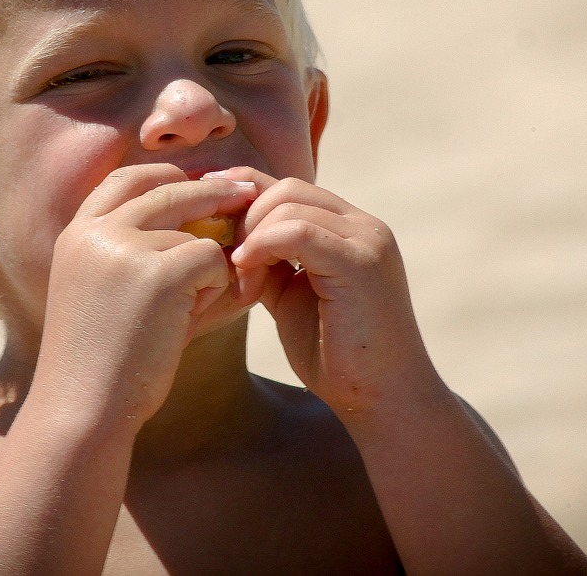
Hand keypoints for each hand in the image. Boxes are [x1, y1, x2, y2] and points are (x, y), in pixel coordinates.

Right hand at [35, 163, 258, 427]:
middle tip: (248, 192)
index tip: (200, 182)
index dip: (167, 176)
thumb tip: (208, 221)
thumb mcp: (111, 294)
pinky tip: (189, 322)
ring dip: (208, 267)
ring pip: (197, 233)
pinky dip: (215, 288)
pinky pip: (212, 260)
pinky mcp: (159, 272)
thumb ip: (145, 254)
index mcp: (76, 234)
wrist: (83, 409)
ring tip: (185, 313)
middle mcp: (96, 231)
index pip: (126, 179)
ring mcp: (125, 247)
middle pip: (166, 190)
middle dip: (212, 191)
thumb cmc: (104, 363)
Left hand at [215, 168, 438, 414]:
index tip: (206, 217)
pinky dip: (262, 247)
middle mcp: (362, 225)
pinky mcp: (361, 262)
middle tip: (229, 266)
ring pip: (288, 203)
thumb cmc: (335, 355)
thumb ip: (269, 262)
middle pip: (285, 188)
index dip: (243, 195)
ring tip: (243, 284)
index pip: (288, 187)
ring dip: (251, 239)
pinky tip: (248, 280)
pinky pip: (298, 231)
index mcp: (349, 229)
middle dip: (244, 220)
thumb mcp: (290, 296)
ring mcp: (366, 240)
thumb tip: (230, 238)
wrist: (380, 399)